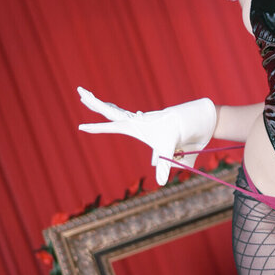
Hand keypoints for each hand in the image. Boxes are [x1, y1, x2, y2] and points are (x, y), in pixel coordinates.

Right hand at [78, 87, 216, 185]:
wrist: (194, 119)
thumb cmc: (179, 131)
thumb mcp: (170, 147)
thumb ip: (164, 165)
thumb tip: (161, 183)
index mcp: (135, 124)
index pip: (111, 126)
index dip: (96, 128)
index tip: (81, 127)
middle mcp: (136, 121)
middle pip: (110, 110)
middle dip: (94, 102)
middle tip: (80, 91)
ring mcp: (141, 120)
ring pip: (117, 112)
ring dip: (105, 106)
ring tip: (90, 100)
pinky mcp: (148, 122)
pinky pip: (130, 118)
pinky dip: (120, 113)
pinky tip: (120, 113)